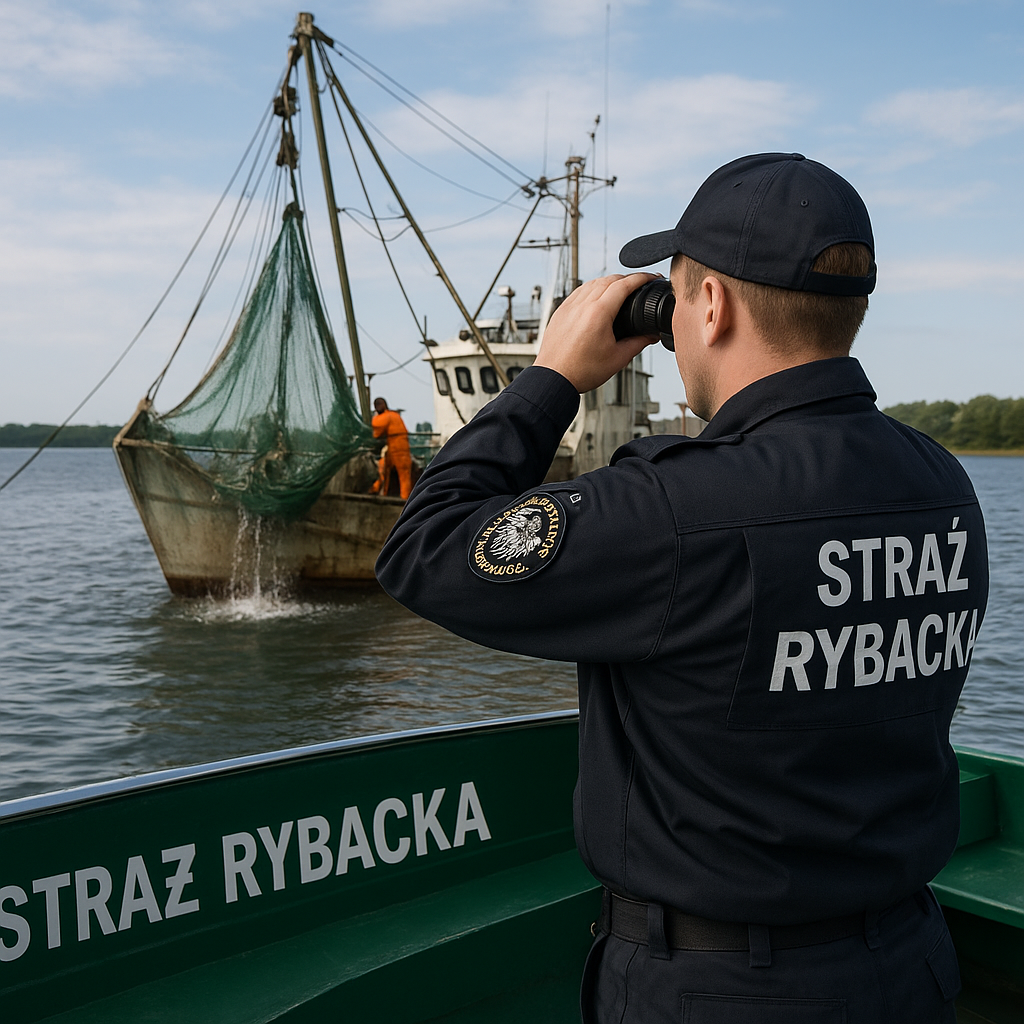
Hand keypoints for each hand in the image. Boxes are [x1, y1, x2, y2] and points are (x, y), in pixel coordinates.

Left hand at [534, 273, 660, 393]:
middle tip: (639, 284)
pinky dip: (591, 288)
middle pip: (609, 279)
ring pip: (592, 282)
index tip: (650, 277)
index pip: (623, 285)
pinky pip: (578, 291)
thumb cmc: (581, 371)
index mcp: (598, 313)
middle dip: (627, 278)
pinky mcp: (560, 311)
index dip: (641, 278)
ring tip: (620, 289)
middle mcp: (582, 305)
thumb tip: (652, 335)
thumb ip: (639, 343)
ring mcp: (569, 306)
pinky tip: (597, 296)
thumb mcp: (618, 358)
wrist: (554, 379)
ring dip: (608, 281)